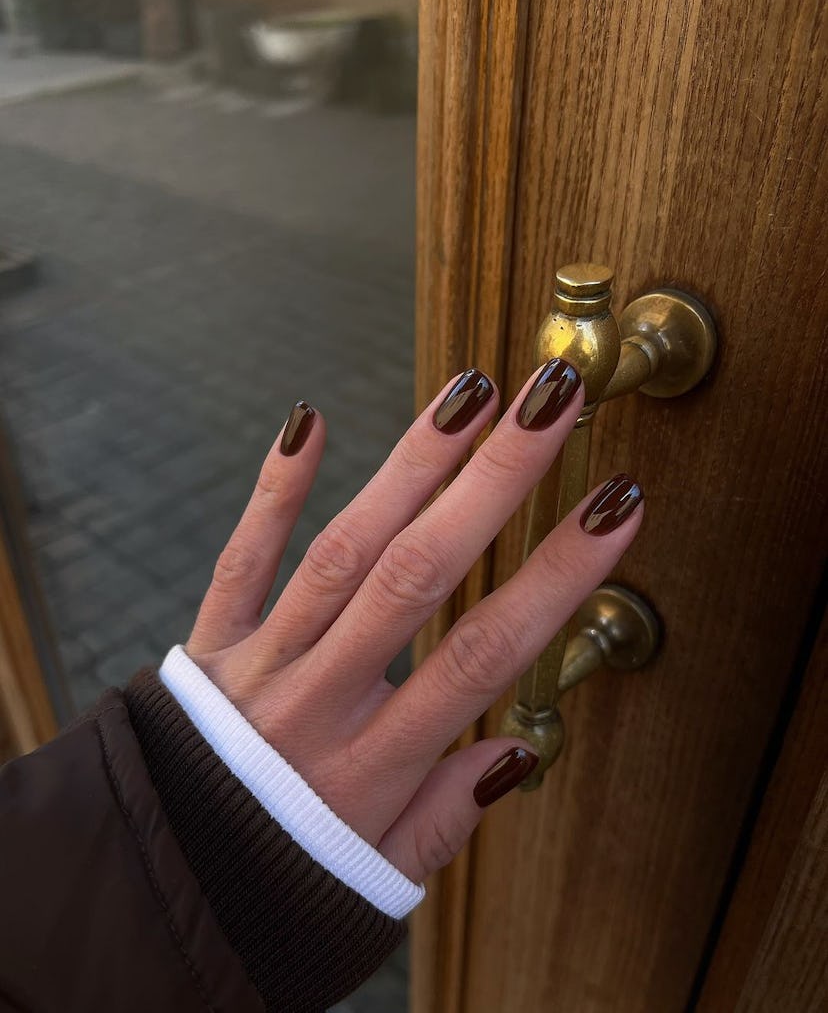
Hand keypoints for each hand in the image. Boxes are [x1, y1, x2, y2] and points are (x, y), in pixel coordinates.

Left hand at [185, 359, 642, 880]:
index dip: (555, 578)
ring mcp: (260, 662)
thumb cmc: (283, 878)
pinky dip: (272, 490)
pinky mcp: (211, 642)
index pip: (483, 654)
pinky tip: (307, 422)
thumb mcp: (382, 878)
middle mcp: (318, 699)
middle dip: (493, 483)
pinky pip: (240, 558)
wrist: (162, 880)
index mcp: (372, 765)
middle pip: (416, 575)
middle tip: (552, 404)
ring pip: (341, 550)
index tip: (613, 507)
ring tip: (469, 395)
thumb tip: (520, 748)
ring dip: (407, 468)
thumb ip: (450, 813)